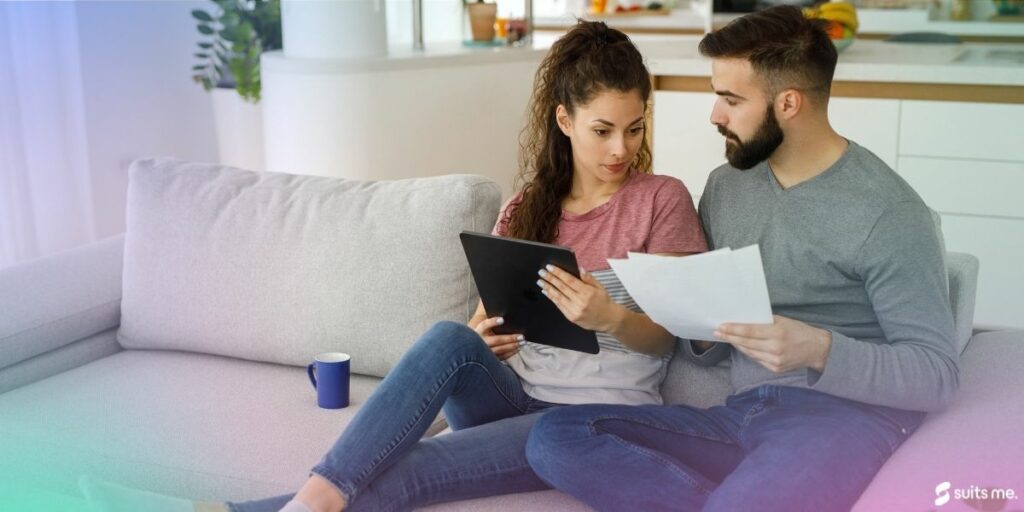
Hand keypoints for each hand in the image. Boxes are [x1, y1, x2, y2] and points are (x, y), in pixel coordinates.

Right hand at [471, 315, 522, 360]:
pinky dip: (511, 353)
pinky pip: (502, 356)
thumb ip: (492, 323)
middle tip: (521, 336)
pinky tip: (518, 348)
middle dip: (510, 338)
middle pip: (497, 340)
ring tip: (522, 342)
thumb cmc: (483, 334)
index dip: (493, 322)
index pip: (484, 325)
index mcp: (478, 331)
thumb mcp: (484, 328)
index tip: (502, 320)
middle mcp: (481, 342)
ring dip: (513, 346)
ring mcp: (485, 352)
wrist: (475, 349)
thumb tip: (505, 317)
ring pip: (500, 349)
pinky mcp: (489, 358)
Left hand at [536, 265, 624, 332]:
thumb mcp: (600, 287)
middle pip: (561, 288)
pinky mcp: (572, 318)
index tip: (550, 267)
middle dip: (550, 279)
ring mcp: (575, 311)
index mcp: (588, 292)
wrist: (609, 319)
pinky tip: (546, 292)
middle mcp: (580, 302)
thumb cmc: (604, 301)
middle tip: (541, 272)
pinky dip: (552, 298)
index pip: (569, 280)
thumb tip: (579, 269)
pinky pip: (559, 306)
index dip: (558, 273)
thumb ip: (588, 278)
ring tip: (540, 281)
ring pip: (558, 297)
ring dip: (548, 288)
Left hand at [714, 315, 831, 372]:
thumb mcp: (783, 321)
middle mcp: (775, 348)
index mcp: (777, 333)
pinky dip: (748, 352)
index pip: (749, 331)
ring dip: (737, 344)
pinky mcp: (774, 368)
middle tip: (717, 332)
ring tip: (727, 337)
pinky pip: (756, 359)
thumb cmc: (798, 331)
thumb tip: (743, 320)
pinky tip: (741, 345)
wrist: (816, 349)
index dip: (733, 329)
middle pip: (746, 343)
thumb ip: (764, 322)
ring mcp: (774, 361)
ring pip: (749, 352)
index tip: (721, 326)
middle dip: (730, 337)